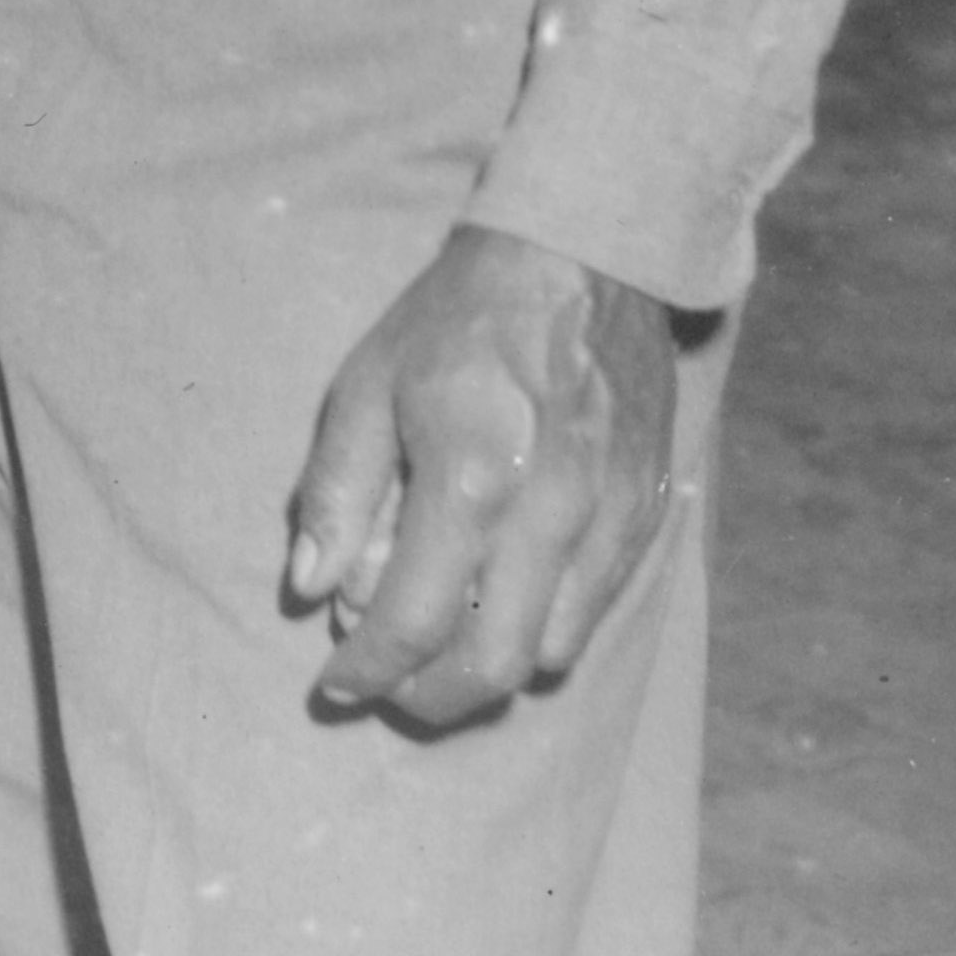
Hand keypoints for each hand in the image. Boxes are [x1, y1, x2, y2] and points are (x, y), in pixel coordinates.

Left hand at [286, 226, 684, 729]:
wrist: (584, 259)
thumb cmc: (459, 319)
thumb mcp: (367, 385)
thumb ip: (334, 491)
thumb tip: (307, 588)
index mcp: (470, 481)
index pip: (413, 622)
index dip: (366, 670)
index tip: (335, 682)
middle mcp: (550, 517)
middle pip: (493, 667)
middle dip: (428, 697)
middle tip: (389, 684)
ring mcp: (610, 522)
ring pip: (551, 653)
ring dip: (488, 668)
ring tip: (443, 639)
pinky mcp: (648, 516)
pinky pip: (595, 611)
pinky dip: (541, 629)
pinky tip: (503, 598)